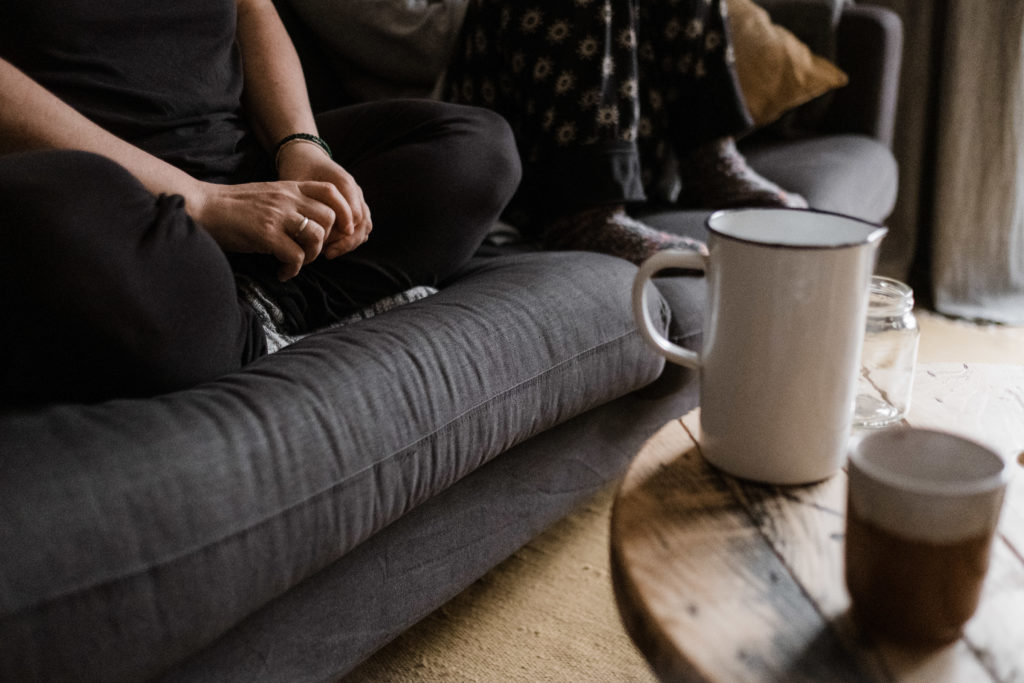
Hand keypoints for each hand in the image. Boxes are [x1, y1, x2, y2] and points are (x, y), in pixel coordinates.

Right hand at [187, 178, 341, 279]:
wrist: (202, 207)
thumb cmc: (233, 207)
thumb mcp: (268, 196)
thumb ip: (291, 203)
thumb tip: (313, 224)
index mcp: (289, 188)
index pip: (331, 191)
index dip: (343, 211)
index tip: (340, 230)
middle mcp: (287, 199)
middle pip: (330, 217)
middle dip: (326, 240)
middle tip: (310, 252)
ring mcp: (278, 215)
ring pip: (317, 236)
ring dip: (311, 256)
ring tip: (294, 262)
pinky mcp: (266, 234)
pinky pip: (296, 256)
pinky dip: (292, 269)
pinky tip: (281, 272)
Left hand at [276, 142, 372, 258]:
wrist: (307, 158)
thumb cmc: (298, 170)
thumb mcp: (296, 182)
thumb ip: (303, 200)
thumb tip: (306, 226)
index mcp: (344, 181)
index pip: (354, 214)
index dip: (341, 232)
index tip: (323, 244)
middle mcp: (356, 190)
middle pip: (363, 223)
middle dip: (346, 241)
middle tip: (327, 253)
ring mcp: (358, 199)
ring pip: (365, 227)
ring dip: (349, 243)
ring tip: (330, 252)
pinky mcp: (356, 206)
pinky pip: (362, 227)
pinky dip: (351, 240)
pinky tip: (333, 248)